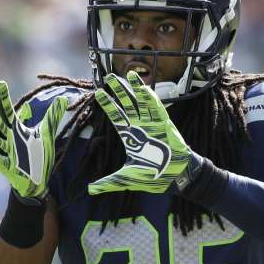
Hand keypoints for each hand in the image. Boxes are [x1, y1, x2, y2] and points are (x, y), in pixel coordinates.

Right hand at [0, 80, 68, 203]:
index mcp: (15, 130)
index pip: (7, 111)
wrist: (36, 178)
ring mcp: (6, 153)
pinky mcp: (8, 168)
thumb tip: (63, 98)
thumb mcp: (46, 133)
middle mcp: (8, 140)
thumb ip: (53, 116)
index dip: (3, 98)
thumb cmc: (38, 154)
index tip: (1, 84)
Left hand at [89, 72, 192, 194]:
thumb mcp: (126, 179)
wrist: (173, 177)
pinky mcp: (164, 124)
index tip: (98, 93)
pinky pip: (156, 107)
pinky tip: (142, 86)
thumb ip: (108, 182)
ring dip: (133, 88)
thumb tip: (90, 190)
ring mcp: (152, 124)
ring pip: (140, 101)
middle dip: (118, 91)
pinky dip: (149, 97)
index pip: (116, 117)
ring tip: (126, 73)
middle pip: (126, 104)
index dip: (108, 105)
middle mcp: (140, 127)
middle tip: (108, 77)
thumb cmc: (153, 176)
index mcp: (131, 137)